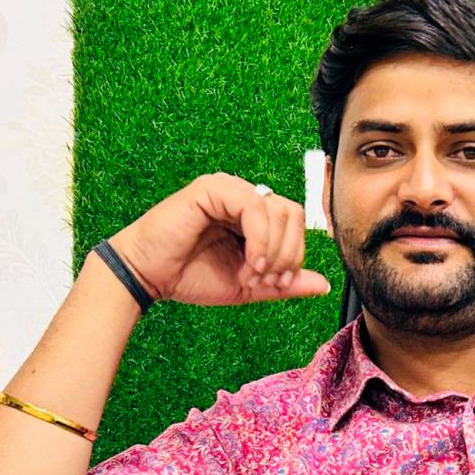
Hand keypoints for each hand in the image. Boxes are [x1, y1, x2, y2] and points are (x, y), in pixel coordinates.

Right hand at [106, 173, 330, 306]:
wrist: (150, 277)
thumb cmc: (192, 277)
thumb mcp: (251, 286)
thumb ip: (286, 283)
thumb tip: (324, 284)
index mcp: (253, 217)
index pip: (296, 223)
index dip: (295, 256)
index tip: (276, 284)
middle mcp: (243, 197)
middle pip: (294, 214)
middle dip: (287, 255)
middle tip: (266, 281)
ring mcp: (228, 189)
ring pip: (279, 210)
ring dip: (273, 251)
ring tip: (251, 274)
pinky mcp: (213, 189)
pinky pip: (255, 207)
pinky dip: (260, 240)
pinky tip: (248, 262)